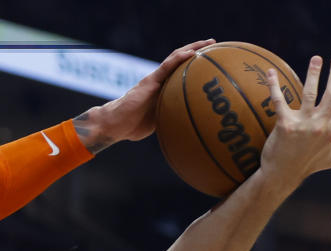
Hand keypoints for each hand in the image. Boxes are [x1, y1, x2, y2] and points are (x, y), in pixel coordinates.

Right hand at [73, 39, 214, 151]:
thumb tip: (189, 128)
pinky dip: (181, 58)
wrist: (116, 123)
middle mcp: (160, 80)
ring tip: (210, 43)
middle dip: (199, 51)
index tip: (210, 61)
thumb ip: (172, 118)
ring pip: (176, 58)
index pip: (181, 72)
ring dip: (194, 48)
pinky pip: (167, 66)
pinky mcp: (150, 80)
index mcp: (163, 89)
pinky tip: (193, 53)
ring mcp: (155, 79)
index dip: (195, 65)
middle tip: (215, 45)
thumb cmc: (132, 126)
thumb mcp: (159, 122)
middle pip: (181, 60)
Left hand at [259, 54, 330, 184]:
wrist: (281, 176)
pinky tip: (270, 72)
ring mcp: (302, 124)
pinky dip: (273, 85)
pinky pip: (278, 100)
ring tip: (316, 59)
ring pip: (310, 92)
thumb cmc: (306, 166)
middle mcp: (320, 125)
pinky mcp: (284, 124)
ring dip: (314, 73)